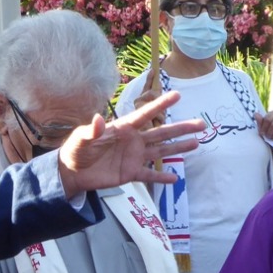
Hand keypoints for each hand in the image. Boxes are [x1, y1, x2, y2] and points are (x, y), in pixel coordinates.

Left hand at [57, 91, 202, 197]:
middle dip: (181, 128)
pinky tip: (175, 177)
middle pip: (161, 133)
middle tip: (201, 123)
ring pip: (161, 151)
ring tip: (197, 143)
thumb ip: (91, 130)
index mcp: (123, 128)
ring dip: (178, 148)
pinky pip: (148, 176)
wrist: (72, 172)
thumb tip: (98, 119)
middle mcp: (134, 140)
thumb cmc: (76, 149)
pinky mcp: (130, 173)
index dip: (160, 104)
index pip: (145, 114)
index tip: (176, 95)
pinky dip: (161, 177)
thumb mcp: (81, 138)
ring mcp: (134, 157)